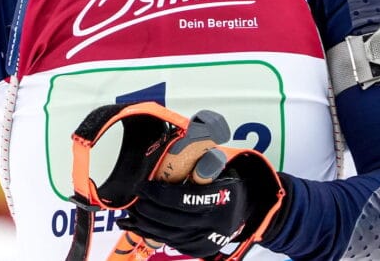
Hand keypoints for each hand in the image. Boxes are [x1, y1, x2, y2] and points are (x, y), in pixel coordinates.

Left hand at [118, 152, 283, 258]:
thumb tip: (197, 131)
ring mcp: (210, 239)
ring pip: (172, 235)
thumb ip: (205, 154)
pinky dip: (154, 236)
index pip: (186, 199)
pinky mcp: (203, 248)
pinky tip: (140, 227)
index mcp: (222, 197)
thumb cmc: (227, 181)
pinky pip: (174, 244)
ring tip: (132, 214)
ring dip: (148, 225)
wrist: (246, 206)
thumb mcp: (222, 164)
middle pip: (175, 219)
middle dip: (150, 210)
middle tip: (135, 200)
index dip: (160, 194)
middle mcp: (218, 222)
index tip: (143, 187)